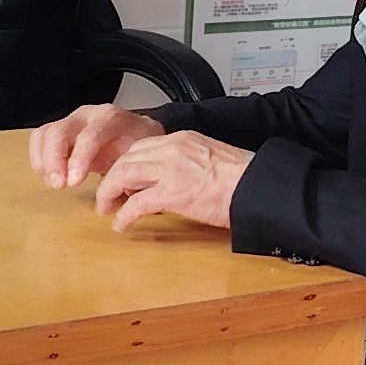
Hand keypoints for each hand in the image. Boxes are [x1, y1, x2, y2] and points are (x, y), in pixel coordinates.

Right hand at [32, 102, 160, 189]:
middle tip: (60, 185)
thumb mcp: (143, 155)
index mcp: (111, 119)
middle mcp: (87, 116)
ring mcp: (71, 122)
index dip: (79, 159)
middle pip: (59, 131)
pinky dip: (40, 161)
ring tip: (55, 183)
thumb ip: (133, 170)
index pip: (89, 135)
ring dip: (43, 162)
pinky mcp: (60, 132)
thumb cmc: (140, 144)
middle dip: (54, 161)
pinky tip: (51, 178)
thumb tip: (125, 193)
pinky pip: (39, 141)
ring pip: (44, 135)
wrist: (138, 131)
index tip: (74, 182)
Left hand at [94, 129, 250, 234]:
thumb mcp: (212, 160)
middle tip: (107, 195)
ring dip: (109, 193)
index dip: (126, 164)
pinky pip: (136, 204)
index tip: (122, 179)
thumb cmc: (244, 179)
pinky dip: (124, 215)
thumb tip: (176, 182)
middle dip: (112, 178)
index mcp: (183, 139)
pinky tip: (122, 225)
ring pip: (123, 175)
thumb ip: (189, 165)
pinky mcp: (172, 194)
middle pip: (126, 158)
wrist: (258, 186)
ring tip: (107, 208)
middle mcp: (172, 149)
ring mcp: (171, 170)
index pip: (141, 146)